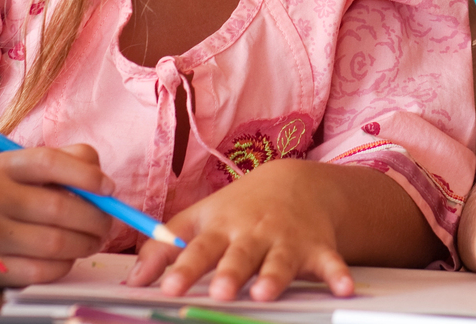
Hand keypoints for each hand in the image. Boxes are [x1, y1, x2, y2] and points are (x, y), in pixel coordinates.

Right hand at [0, 144, 114, 285]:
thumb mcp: (40, 167)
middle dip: (95, 218)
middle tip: (108, 223)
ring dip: (85, 243)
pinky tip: (69, 256)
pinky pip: (42, 271)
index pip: (48, 162)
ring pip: (53, 243)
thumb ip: (77, 161)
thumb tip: (104, 188)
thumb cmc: (21, 193)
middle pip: (56, 207)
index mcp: (5, 166)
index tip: (109, 189)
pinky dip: (65, 264)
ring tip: (95, 239)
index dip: (86, 175)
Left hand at [128, 159, 358, 302]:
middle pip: (240, 255)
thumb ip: (163, 247)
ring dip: (274, 276)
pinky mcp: (317, 248)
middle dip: (231, 273)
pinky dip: (338, 274)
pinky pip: (330, 262)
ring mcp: (287, 240)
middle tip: (220, 292)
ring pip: (280, 261)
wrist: (297, 183)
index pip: (198, 249)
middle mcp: (253, 234)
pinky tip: (344, 287)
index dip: (183, 268)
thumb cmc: (239, 207)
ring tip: (265, 293)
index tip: (167, 287)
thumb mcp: (200, 217)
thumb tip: (131, 280)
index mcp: (222, 228)